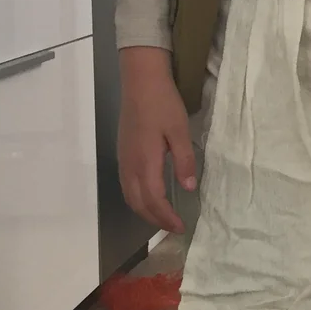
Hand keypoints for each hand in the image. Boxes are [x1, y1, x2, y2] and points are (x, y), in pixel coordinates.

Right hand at [118, 47, 196, 233]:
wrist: (140, 82)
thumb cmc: (163, 104)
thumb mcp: (180, 131)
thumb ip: (184, 160)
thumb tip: (188, 188)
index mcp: (145, 162)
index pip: (154, 200)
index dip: (166, 217)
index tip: (180, 227)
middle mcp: (130, 165)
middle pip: (138, 203)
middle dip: (155, 219)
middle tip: (173, 228)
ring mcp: (123, 160)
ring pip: (130, 196)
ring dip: (145, 212)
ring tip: (163, 218)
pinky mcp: (122, 153)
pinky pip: (126, 186)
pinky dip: (137, 199)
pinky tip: (149, 198)